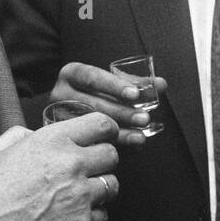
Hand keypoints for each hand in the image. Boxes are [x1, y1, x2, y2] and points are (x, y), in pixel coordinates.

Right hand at [0, 113, 119, 220]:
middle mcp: (70, 165)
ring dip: (98, 190)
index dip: (106, 131)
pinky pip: (103, 216)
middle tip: (86, 171)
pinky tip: (69, 218)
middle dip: (101, 161)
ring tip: (75, 197)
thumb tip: (37, 135)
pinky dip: (91, 218)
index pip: (102, 124)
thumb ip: (23, 135)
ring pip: (111, 186)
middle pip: (112, 155)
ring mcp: (79, 197)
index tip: (104, 137)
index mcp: (52, 141)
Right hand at [49, 61, 166, 147]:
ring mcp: (59, 118)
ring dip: (120, 132)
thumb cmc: (92, 92)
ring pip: (91, 127)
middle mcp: (60, 95)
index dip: (114, 85)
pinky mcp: (64, 137)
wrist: (62, 113)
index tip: (135, 94)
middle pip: (93, 104)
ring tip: (141, 136)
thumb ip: (134, 82)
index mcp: (71, 74)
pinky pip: (90, 142)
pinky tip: (130, 146)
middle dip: (122, 112)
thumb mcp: (108, 81)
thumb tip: (161, 84)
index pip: (92, 76)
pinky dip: (114, 145)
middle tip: (144, 118)